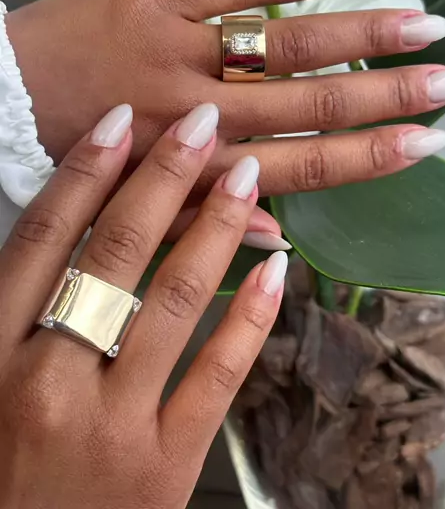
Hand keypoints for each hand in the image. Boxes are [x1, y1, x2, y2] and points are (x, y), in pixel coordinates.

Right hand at [0, 103, 286, 508]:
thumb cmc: (8, 464)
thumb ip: (20, 310)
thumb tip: (69, 225)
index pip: (44, 236)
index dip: (85, 171)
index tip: (123, 121)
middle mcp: (47, 380)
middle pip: (116, 251)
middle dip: (164, 176)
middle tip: (203, 124)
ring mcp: (112, 425)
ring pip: (176, 299)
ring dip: (217, 227)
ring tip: (246, 176)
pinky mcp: (166, 465)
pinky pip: (219, 373)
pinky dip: (252, 316)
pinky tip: (276, 269)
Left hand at [7, 0, 444, 196]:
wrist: (3, 92)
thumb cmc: (72, 152)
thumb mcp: (136, 207)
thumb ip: (206, 220)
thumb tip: (278, 240)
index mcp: (196, 167)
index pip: (304, 163)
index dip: (370, 154)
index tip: (426, 141)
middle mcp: (199, 109)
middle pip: (311, 101)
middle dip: (388, 92)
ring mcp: (179, 46)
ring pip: (283, 41)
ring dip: (357, 31)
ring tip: (420, 24)